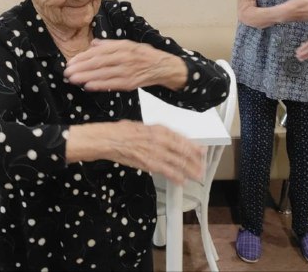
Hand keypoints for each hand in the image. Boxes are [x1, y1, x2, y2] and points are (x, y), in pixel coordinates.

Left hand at [64, 39, 186, 90]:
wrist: (162, 67)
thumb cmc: (143, 55)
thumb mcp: (127, 44)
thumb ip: (109, 44)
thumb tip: (93, 44)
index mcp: (122, 46)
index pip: (98, 51)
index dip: (82, 57)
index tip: (70, 62)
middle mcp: (124, 57)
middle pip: (97, 62)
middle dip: (80, 68)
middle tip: (66, 72)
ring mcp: (127, 70)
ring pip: (102, 73)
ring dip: (85, 77)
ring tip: (72, 79)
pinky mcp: (130, 83)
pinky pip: (111, 84)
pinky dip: (99, 85)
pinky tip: (87, 86)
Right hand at [67, 121, 204, 184]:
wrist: (105, 138)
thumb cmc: (118, 132)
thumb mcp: (139, 126)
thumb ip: (153, 134)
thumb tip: (163, 140)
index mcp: (157, 128)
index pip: (181, 138)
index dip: (193, 146)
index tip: (200, 151)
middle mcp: (158, 138)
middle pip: (182, 150)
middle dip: (195, 159)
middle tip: (202, 166)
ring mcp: (153, 150)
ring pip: (177, 161)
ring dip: (189, 169)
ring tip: (197, 175)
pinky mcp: (147, 161)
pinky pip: (165, 170)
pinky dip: (175, 175)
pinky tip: (181, 180)